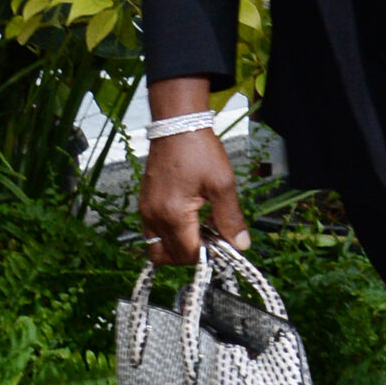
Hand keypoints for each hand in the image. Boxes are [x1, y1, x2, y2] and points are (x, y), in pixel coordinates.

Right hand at [136, 77, 248, 267]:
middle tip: (213, 238)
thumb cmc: (200, 152)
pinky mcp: (144, 205)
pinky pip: (152, 233)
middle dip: (193, 254)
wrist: (178, 127)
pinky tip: (189, 220)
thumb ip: (230, 218)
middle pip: (170, 257)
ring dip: (179, 248)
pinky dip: (169, 236)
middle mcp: (153, 217)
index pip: (188, 254)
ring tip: (201, 230)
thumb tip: (241, 245)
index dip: (208, 255)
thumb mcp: (222, 184)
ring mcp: (146, 211)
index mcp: (173, 215)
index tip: (223, 244)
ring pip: (157, 248)